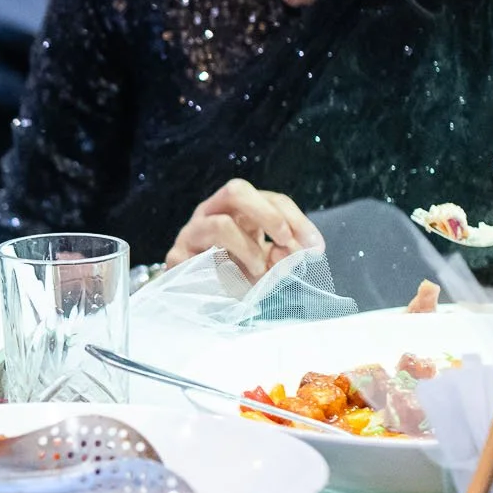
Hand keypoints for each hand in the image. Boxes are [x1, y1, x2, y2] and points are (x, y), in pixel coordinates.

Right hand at [166, 178, 322, 278]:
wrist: (195, 301)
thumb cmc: (237, 278)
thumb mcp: (268, 263)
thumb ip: (284, 256)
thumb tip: (293, 253)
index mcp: (239, 211)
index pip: (270, 200)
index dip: (296, 219)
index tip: (315, 247)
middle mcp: (212, 214)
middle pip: (236, 191)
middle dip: (268, 215)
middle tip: (284, 240)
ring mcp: (191, 233)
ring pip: (220, 225)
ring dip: (248, 250)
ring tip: (259, 271)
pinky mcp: (177, 258)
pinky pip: (203, 261)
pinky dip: (227, 276)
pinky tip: (235, 289)